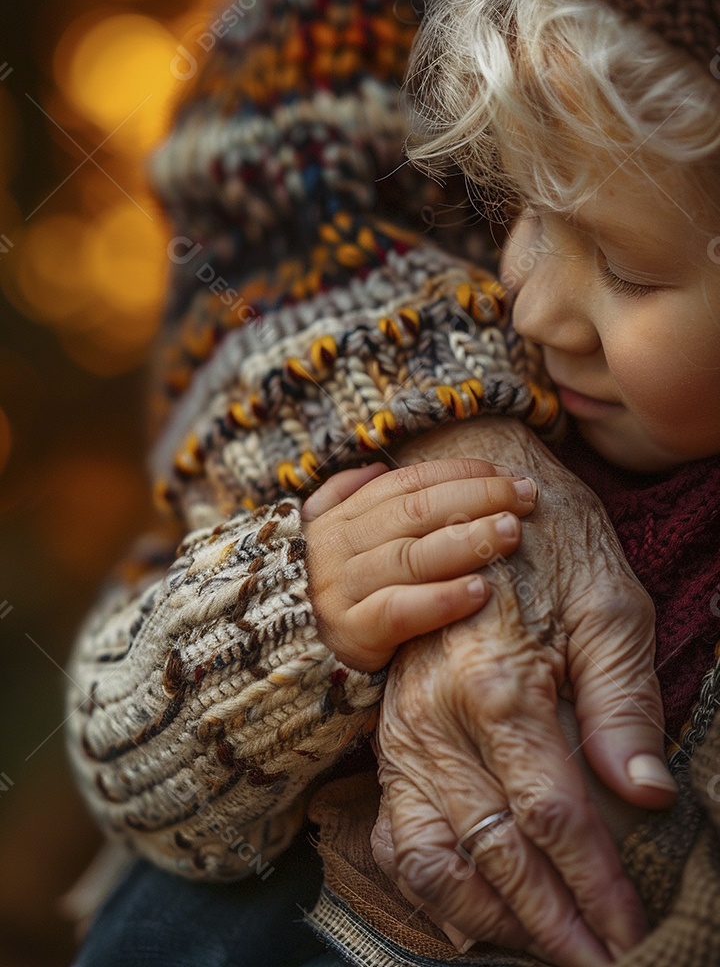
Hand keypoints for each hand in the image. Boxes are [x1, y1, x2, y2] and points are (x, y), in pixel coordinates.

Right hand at [302, 458, 536, 671]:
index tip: (508, 473)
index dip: (460, 473)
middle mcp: (338, 547)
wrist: (280, 657)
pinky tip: (481, 591)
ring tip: (511, 533)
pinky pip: (399, 611)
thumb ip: (348, 498)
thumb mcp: (331, 540)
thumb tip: (377, 467)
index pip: (408, 483)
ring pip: (411, 556)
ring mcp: (341, 589)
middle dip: (477, 498)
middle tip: (525, 497)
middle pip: (415, 511)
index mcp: (340, 517)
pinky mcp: (350, 634)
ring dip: (467, 541)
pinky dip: (441, 599)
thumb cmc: (332, 594)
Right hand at [371, 418, 675, 966]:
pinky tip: (469, 909)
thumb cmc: (550, 545)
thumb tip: (647, 794)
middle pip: (497, 850)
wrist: (466, 491)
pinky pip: (396, 824)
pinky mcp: (392, 728)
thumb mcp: (610, 606)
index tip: (632, 935)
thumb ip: (624, 703)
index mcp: (500, 683)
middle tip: (600, 964)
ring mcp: (406, 725)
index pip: (556, 816)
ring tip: (541, 945)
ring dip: (490, 915)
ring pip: (436, 851)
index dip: (598, 887)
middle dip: (553, 923)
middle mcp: (439, 715)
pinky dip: (429, 880)